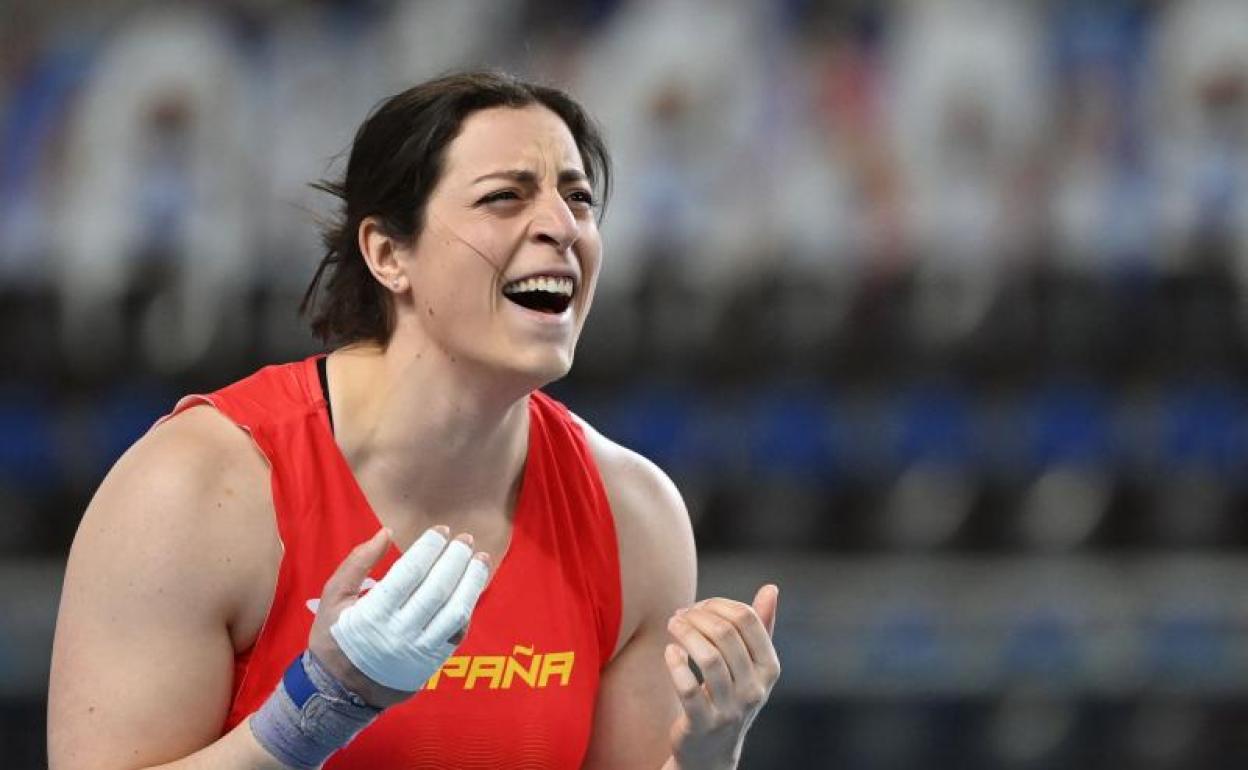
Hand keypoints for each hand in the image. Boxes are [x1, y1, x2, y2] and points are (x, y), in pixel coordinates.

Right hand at [308, 526, 490, 707]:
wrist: (340, 692)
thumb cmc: (334, 638)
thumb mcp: (333, 597)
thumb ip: (358, 562)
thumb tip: (387, 533)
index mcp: (372, 615)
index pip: (409, 574)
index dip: (429, 548)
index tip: (441, 531)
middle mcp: (400, 634)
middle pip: (437, 590)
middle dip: (455, 560)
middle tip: (465, 539)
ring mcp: (420, 651)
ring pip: (455, 612)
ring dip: (472, 581)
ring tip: (480, 558)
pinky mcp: (433, 662)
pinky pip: (458, 631)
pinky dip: (468, 606)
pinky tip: (472, 586)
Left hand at [664, 585, 780, 769]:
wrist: (712, 751)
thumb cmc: (730, 695)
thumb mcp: (751, 664)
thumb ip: (761, 626)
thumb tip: (772, 588)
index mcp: (769, 668)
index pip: (748, 619)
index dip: (719, 604)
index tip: (698, 606)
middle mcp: (755, 689)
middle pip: (725, 634)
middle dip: (697, 616)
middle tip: (679, 615)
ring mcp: (730, 709)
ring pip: (708, 658)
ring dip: (685, 633)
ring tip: (672, 625)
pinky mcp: (703, 724)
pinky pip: (687, 688)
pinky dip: (675, 663)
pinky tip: (670, 652)